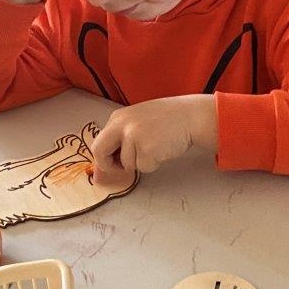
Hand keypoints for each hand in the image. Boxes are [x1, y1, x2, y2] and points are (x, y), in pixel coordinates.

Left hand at [91, 95, 218, 182]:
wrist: (190, 116)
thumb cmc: (166, 120)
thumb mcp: (137, 124)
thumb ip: (120, 142)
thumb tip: (100, 173)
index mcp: (117, 118)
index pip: (98, 142)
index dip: (103, 159)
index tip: (110, 167)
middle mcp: (122, 125)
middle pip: (100, 152)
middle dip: (109, 165)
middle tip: (123, 168)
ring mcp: (133, 136)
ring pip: (127, 164)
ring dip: (141, 162)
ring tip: (155, 147)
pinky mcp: (147, 148)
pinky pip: (144, 167)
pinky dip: (154, 163)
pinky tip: (162, 149)